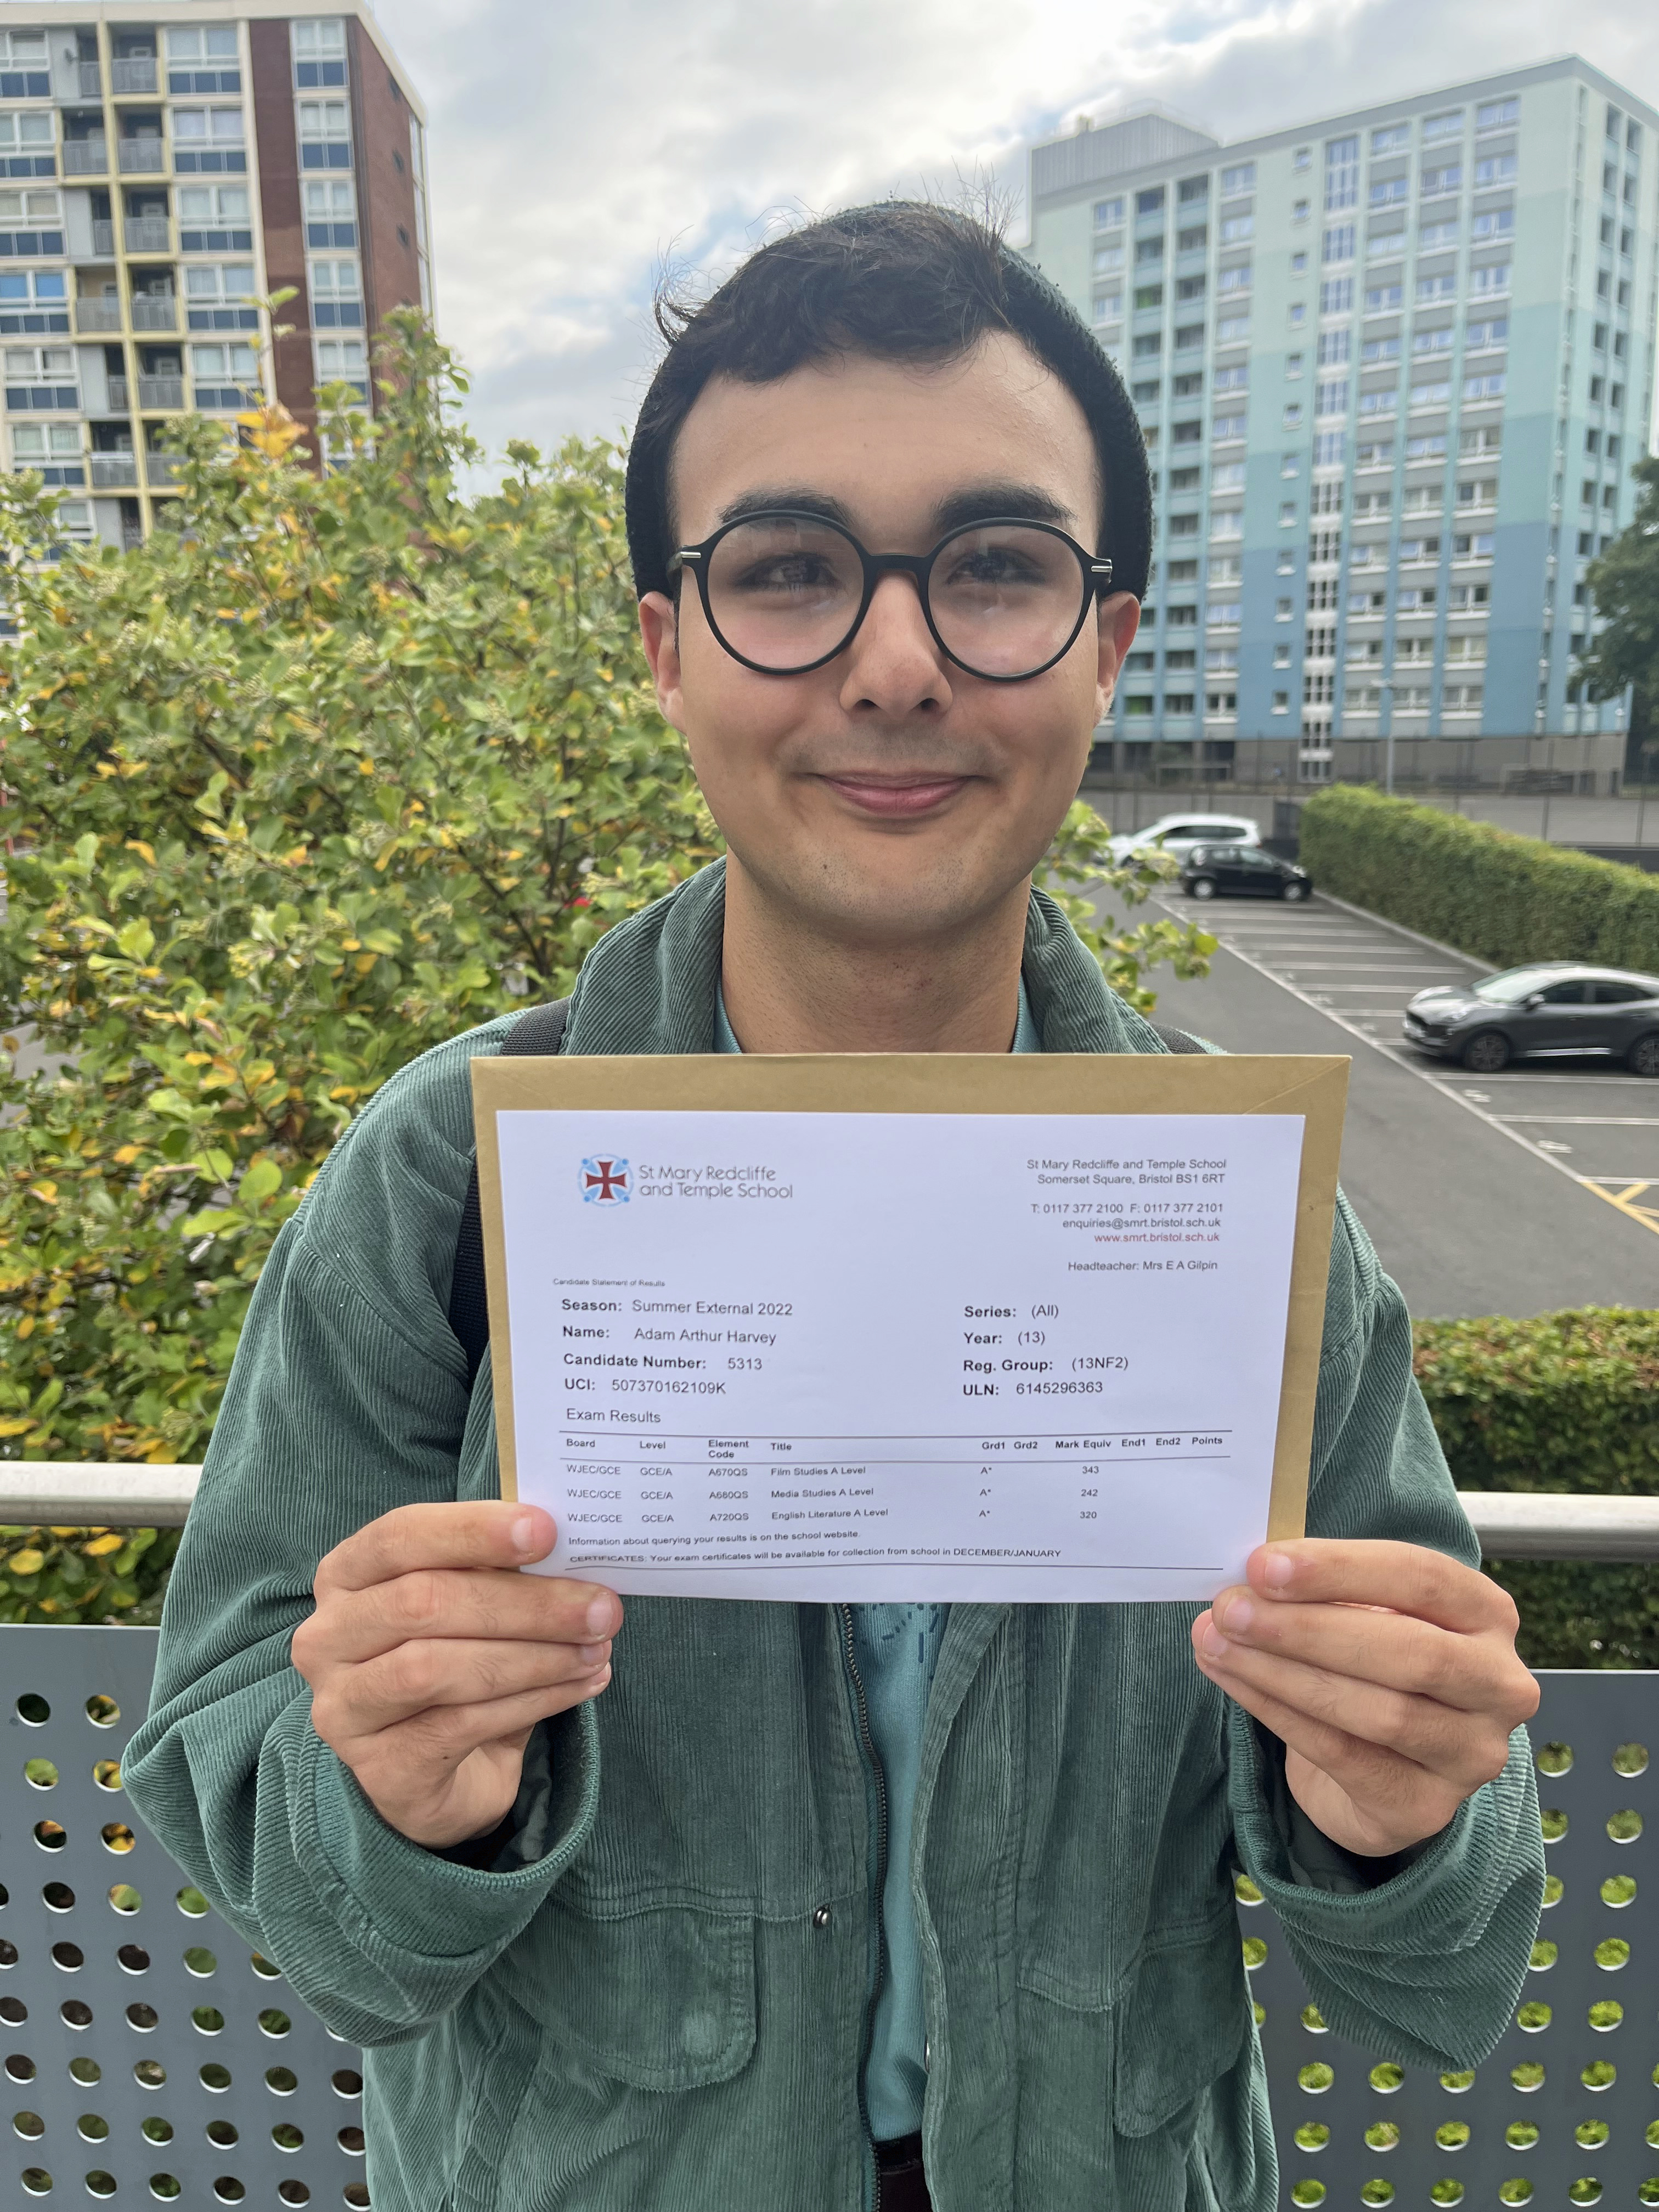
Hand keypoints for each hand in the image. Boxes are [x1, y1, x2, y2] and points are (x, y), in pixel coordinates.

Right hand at [292, 1503, 619, 1849]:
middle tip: (602, 1607)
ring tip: (598, 1650)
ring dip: (534, 1656)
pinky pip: (460, 1725)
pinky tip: (581, 1686)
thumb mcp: (474, 1606)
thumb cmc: (458, 1665)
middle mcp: (327, 1638)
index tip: (546, 1531)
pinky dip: (534, 1701)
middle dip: (526, 1603)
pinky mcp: (378, 1768)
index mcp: (347, 1576)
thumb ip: (502, 1574)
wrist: (438, 1775)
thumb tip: (574, 1550)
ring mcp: (343, 1708)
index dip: (471, 1530)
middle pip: (423, 1602)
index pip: (398, 1537)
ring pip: (437, 1668)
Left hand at [1190, 1538, 1538, 1856]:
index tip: (1265, 1565)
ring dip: (1283, 1673)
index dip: (1340, 1569)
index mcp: (1487, 1614)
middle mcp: (1499, 1684)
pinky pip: (1345, 1755)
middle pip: (1409, 1651)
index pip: (1423, 1578)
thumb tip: (1250, 1577)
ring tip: (1217, 1643)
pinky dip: (1280, 1714)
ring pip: (1379, 1710)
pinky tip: (1236, 1682)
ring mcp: (1473, 1753)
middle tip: (1230, 1609)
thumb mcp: (1367, 1613)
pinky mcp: (1427, 1807)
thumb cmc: (1374, 1666)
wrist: (1385, 1769)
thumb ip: (1326, 1591)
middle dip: (1306, 1627)